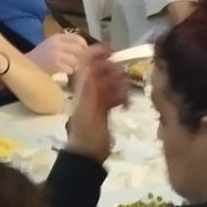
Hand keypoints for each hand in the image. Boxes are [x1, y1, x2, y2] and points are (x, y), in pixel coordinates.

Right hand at [29, 32, 87, 75]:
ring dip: (74, 66)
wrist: (25, 66)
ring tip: (67, 67)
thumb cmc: (40, 57)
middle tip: (76, 62)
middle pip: (79, 50)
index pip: (78, 39)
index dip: (84, 47)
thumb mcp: (52, 45)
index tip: (83, 53)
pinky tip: (62, 72)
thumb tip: (86, 50)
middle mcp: (57, 43)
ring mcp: (56, 54)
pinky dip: (68, 72)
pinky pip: (70, 69)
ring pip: (76, 60)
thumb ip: (67, 45)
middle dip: (80, 57)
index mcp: (57, 37)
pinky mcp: (55, 65)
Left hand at [65, 47, 128, 162]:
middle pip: (104, 68)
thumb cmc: (87, 133)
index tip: (115, 54)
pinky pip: (116, 93)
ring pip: (112, 80)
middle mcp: (89, 87)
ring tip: (124, 99)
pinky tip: (124, 105)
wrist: (88, 155)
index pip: (87, 59)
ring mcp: (97, 96)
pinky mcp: (105, 106)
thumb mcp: (87, 110)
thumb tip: (89, 66)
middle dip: (116, 73)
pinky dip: (122, 96)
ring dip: (121, 86)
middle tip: (123, 85)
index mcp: (82, 85)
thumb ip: (89, 89)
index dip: (99, 51)